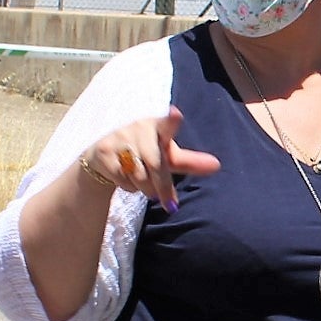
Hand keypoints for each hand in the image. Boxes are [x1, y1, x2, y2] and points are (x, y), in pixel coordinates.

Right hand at [81, 107, 221, 209]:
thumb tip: (217, 166)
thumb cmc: (144, 152)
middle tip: (171, 206)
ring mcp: (118, 138)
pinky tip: (127, 179)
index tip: (176, 114)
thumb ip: (190, 161)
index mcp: (156, 125)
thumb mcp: (167, 155)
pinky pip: (122, 179)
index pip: (165, 123)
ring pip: (139, 175)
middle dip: (164, 187)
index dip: (170, 121)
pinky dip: (129, 186)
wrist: (103, 154)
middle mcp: (137, 128)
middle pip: (155, 164)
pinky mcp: (103, 152)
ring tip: (147, 187)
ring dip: (146, 189)